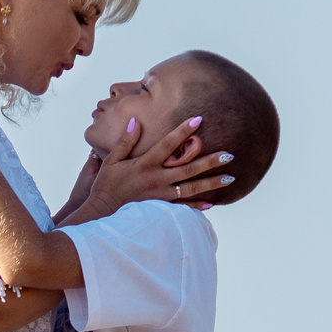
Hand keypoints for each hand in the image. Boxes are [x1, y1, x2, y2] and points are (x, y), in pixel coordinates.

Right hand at [74, 115, 232, 218]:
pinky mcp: (159, 208)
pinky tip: (212, 203)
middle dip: (210, 161)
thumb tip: (136, 121)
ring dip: (211, 182)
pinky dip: (198, 206)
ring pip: (191, 187)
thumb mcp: (111, 160)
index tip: (199, 119)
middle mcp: (157, 179)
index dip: (183, 130)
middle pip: (188, 168)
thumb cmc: (105, 186)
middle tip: (230, 155)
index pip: (168, 144)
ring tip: (230, 177)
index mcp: (145, 164)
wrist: (101, 213)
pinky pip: (182, 207)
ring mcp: (160, 195)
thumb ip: (125, 141)